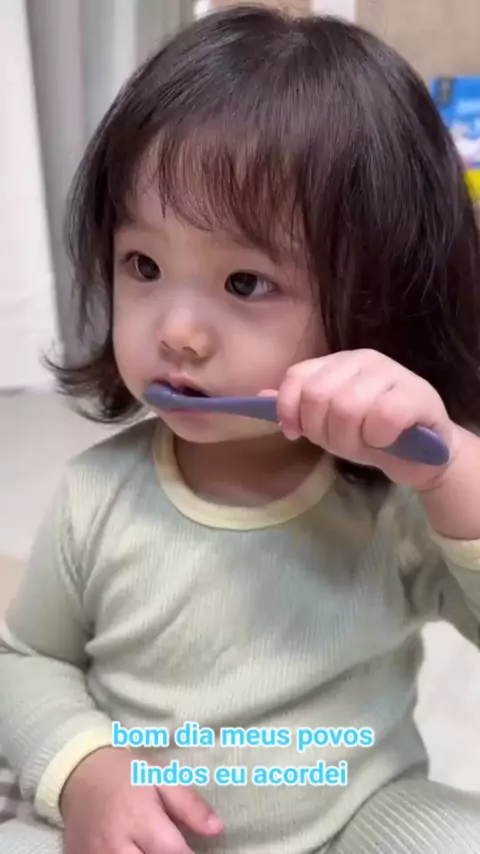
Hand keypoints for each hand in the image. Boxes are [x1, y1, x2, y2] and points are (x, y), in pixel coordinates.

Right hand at [60, 747, 223, 853]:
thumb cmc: (126, 774)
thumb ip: (189, 805)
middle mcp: (115, 845)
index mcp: (139, 818)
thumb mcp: (162, 778)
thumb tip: (217, 830)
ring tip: (151, 847)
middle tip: (170, 846)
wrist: (79, 773)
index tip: (198, 852)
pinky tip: (134, 850)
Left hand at [274, 349, 461, 489]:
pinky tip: (386, 440)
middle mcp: (363, 359)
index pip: (297, 377)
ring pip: (347, 408)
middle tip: (343, 442)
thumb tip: (260, 398)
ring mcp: (393, 372)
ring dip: (352, 440)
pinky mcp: (418, 394)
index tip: (294, 434)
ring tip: (367, 443)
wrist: (425, 453)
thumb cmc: (372, 435)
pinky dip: (378, 438)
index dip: (289, 410)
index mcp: (337, 362)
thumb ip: (299, 408)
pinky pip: (382, 417)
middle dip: (324, 432)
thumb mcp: (329, 423)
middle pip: (318, 397)